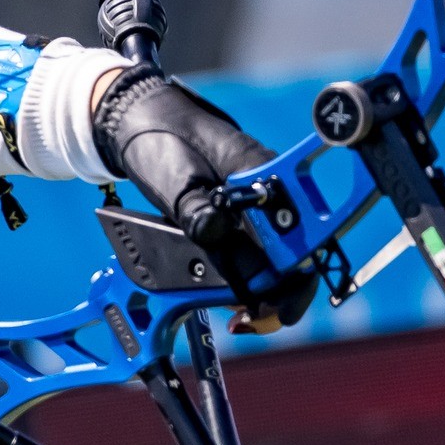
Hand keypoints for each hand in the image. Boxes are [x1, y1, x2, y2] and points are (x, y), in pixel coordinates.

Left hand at [92, 63, 314, 332]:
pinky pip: (252, 255)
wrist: (142, 123)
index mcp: (265, 176)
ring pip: (274, 261)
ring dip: (262, 292)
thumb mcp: (173, 178)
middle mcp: (269, 194)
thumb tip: (217, 234)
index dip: (295, 278)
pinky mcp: (237, 219)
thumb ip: (195, 210)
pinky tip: (228, 296)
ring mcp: (255, 209)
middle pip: (295, 258)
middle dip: (279, 295)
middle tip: (250, 320)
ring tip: (240, 316)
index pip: (302, 235)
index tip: (276, 306)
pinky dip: (244, 279)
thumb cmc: (159, 142)